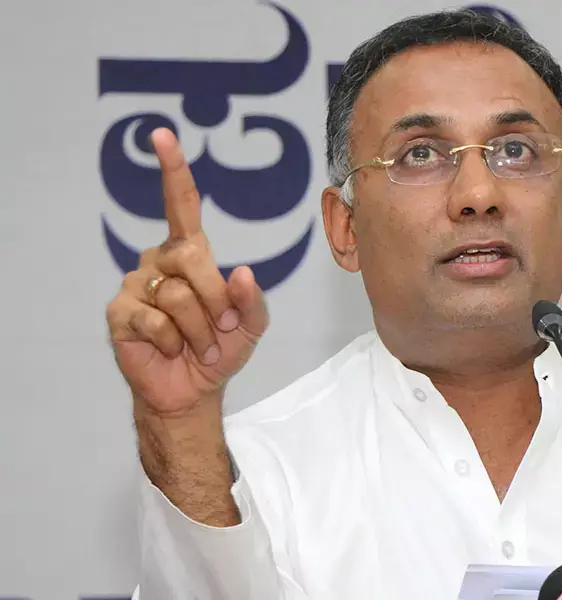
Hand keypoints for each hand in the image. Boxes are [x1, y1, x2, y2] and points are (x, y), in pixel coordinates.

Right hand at [106, 128, 268, 416]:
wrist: (192, 387)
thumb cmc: (221, 348)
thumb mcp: (251, 324)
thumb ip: (252, 299)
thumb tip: (240, 272)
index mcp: (189, 253)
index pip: (181, 205)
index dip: (173, 171)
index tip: (162, 136)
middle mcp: (159, 260)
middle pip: (192, 259)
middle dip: (216, 300)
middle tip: (221, 327)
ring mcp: (136, 284)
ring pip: (178, 296)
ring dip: (200, 330)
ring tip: (198, 345)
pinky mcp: (120, 313)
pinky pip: (156, 321)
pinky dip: (174, 342)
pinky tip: (171, 349)